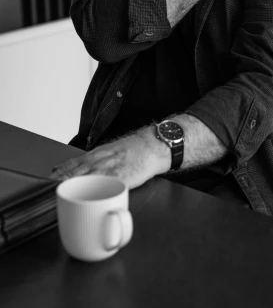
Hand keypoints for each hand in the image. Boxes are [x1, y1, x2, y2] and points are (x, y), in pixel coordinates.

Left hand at [50, 127, 169, 189]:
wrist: (151, 146)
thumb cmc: (132, 150)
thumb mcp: (108, 151)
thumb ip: (91, 160)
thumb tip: (70, 169)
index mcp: (97, 154)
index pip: (73, 163)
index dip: (60, 173)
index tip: (47, 181)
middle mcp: (101, 161)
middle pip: (77, 172)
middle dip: (62, 182)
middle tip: (49, 191)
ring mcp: (110, 170)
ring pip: (87, 179)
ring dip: (73, 187)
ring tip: (62, 195)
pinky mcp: (121, 179)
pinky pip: (105, 186)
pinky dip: (94, 192)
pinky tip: (86, 198)